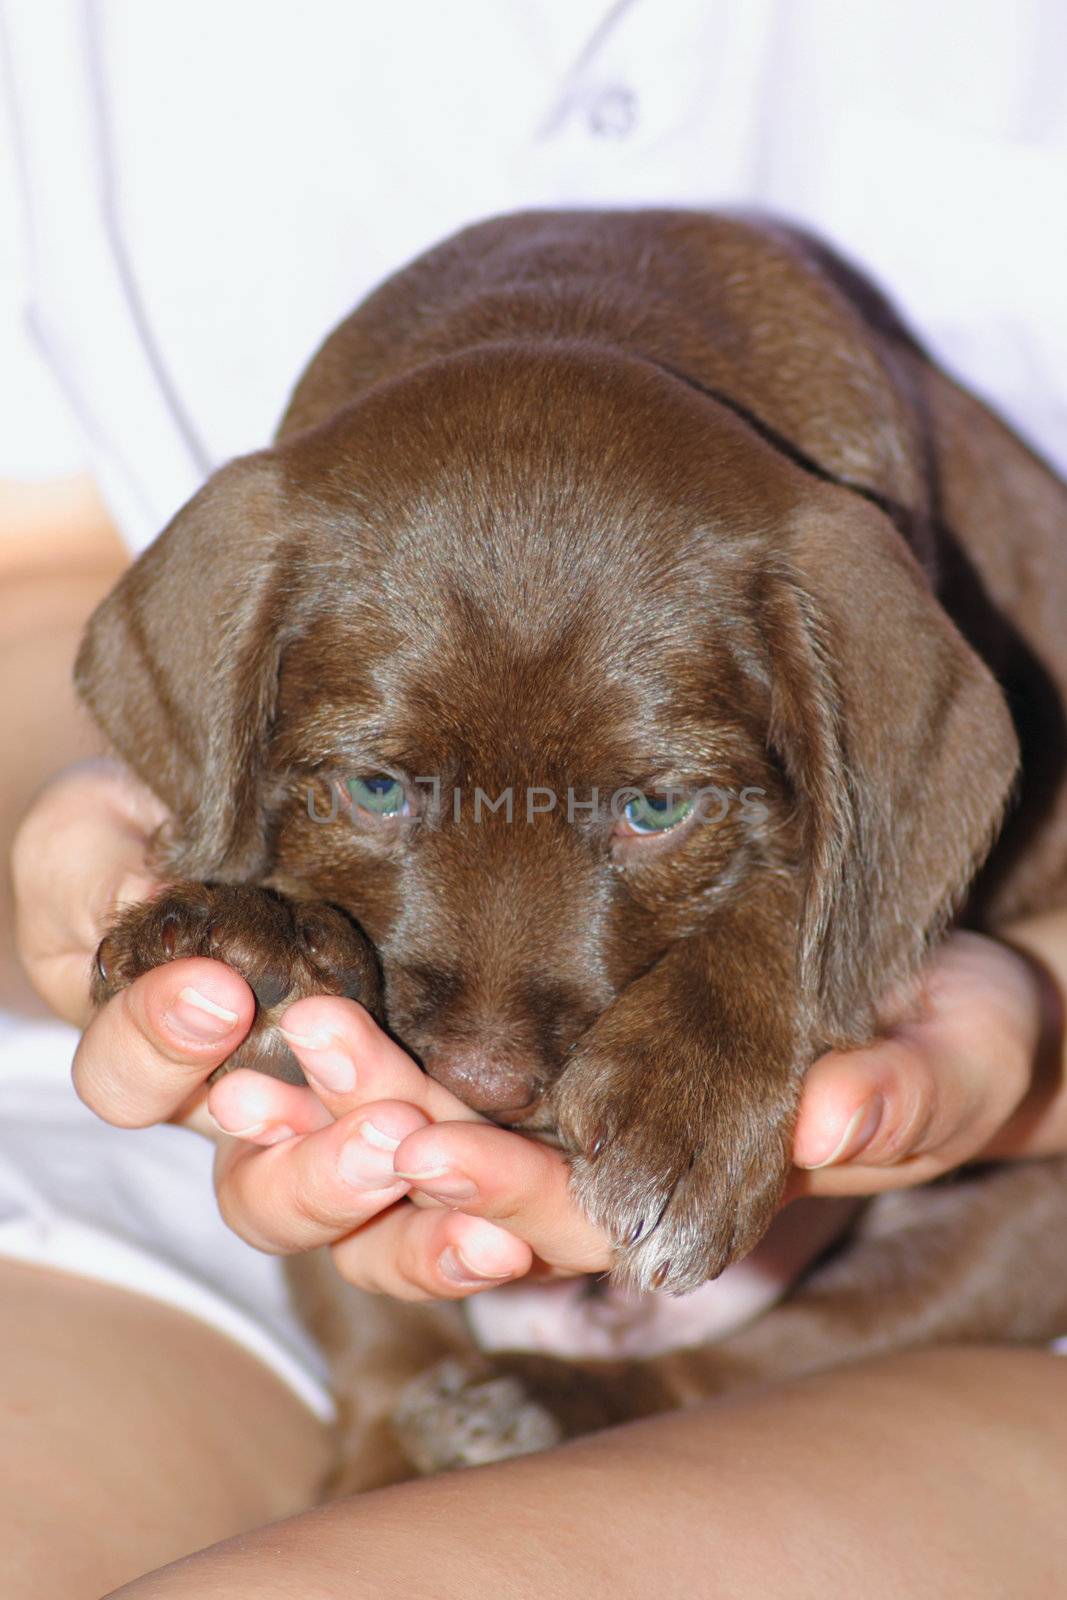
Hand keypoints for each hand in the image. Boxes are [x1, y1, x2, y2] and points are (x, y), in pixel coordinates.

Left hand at [14, 760, 1064, 1297]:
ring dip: (312, 1090)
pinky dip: (312, 1015)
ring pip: (383, 1128)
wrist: (908, 948)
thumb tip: (836, 1119)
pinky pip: (375, 1031)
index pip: (565, 1224)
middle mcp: (584, 1155)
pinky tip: (265, 959)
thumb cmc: (940, 1008)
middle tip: (310, 1055)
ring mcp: (534, 1081)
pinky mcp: (493, 1000)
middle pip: (444, 1183)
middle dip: (373, 1138)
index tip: (429, 1150)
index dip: (499, 1203)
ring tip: (260, 1011)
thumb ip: (922, 1088)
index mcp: (676, 1189)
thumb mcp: (960, 1042)